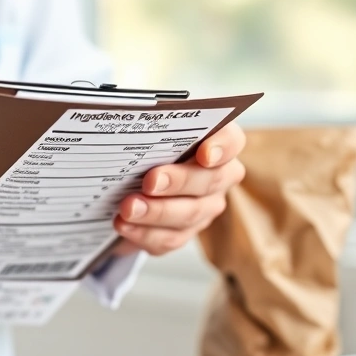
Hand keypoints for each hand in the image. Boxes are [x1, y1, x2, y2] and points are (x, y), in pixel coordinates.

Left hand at [112, 122, 246, 255]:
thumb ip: (148, 123)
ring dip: (156, 212)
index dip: (222, 147)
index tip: (204, 153)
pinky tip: (123, 225)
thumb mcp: (146, 130)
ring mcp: (204, 207)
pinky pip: (169, 238)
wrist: (126, 181)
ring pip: (190, 214)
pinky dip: (144, 233)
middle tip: (150, 181)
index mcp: (215, 142)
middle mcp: (218, 177)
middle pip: (211, 181)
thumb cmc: (144, 146)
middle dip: (179, 182)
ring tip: (128, 208)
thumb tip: (128, 117)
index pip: (232, 140)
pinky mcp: (183, 232)